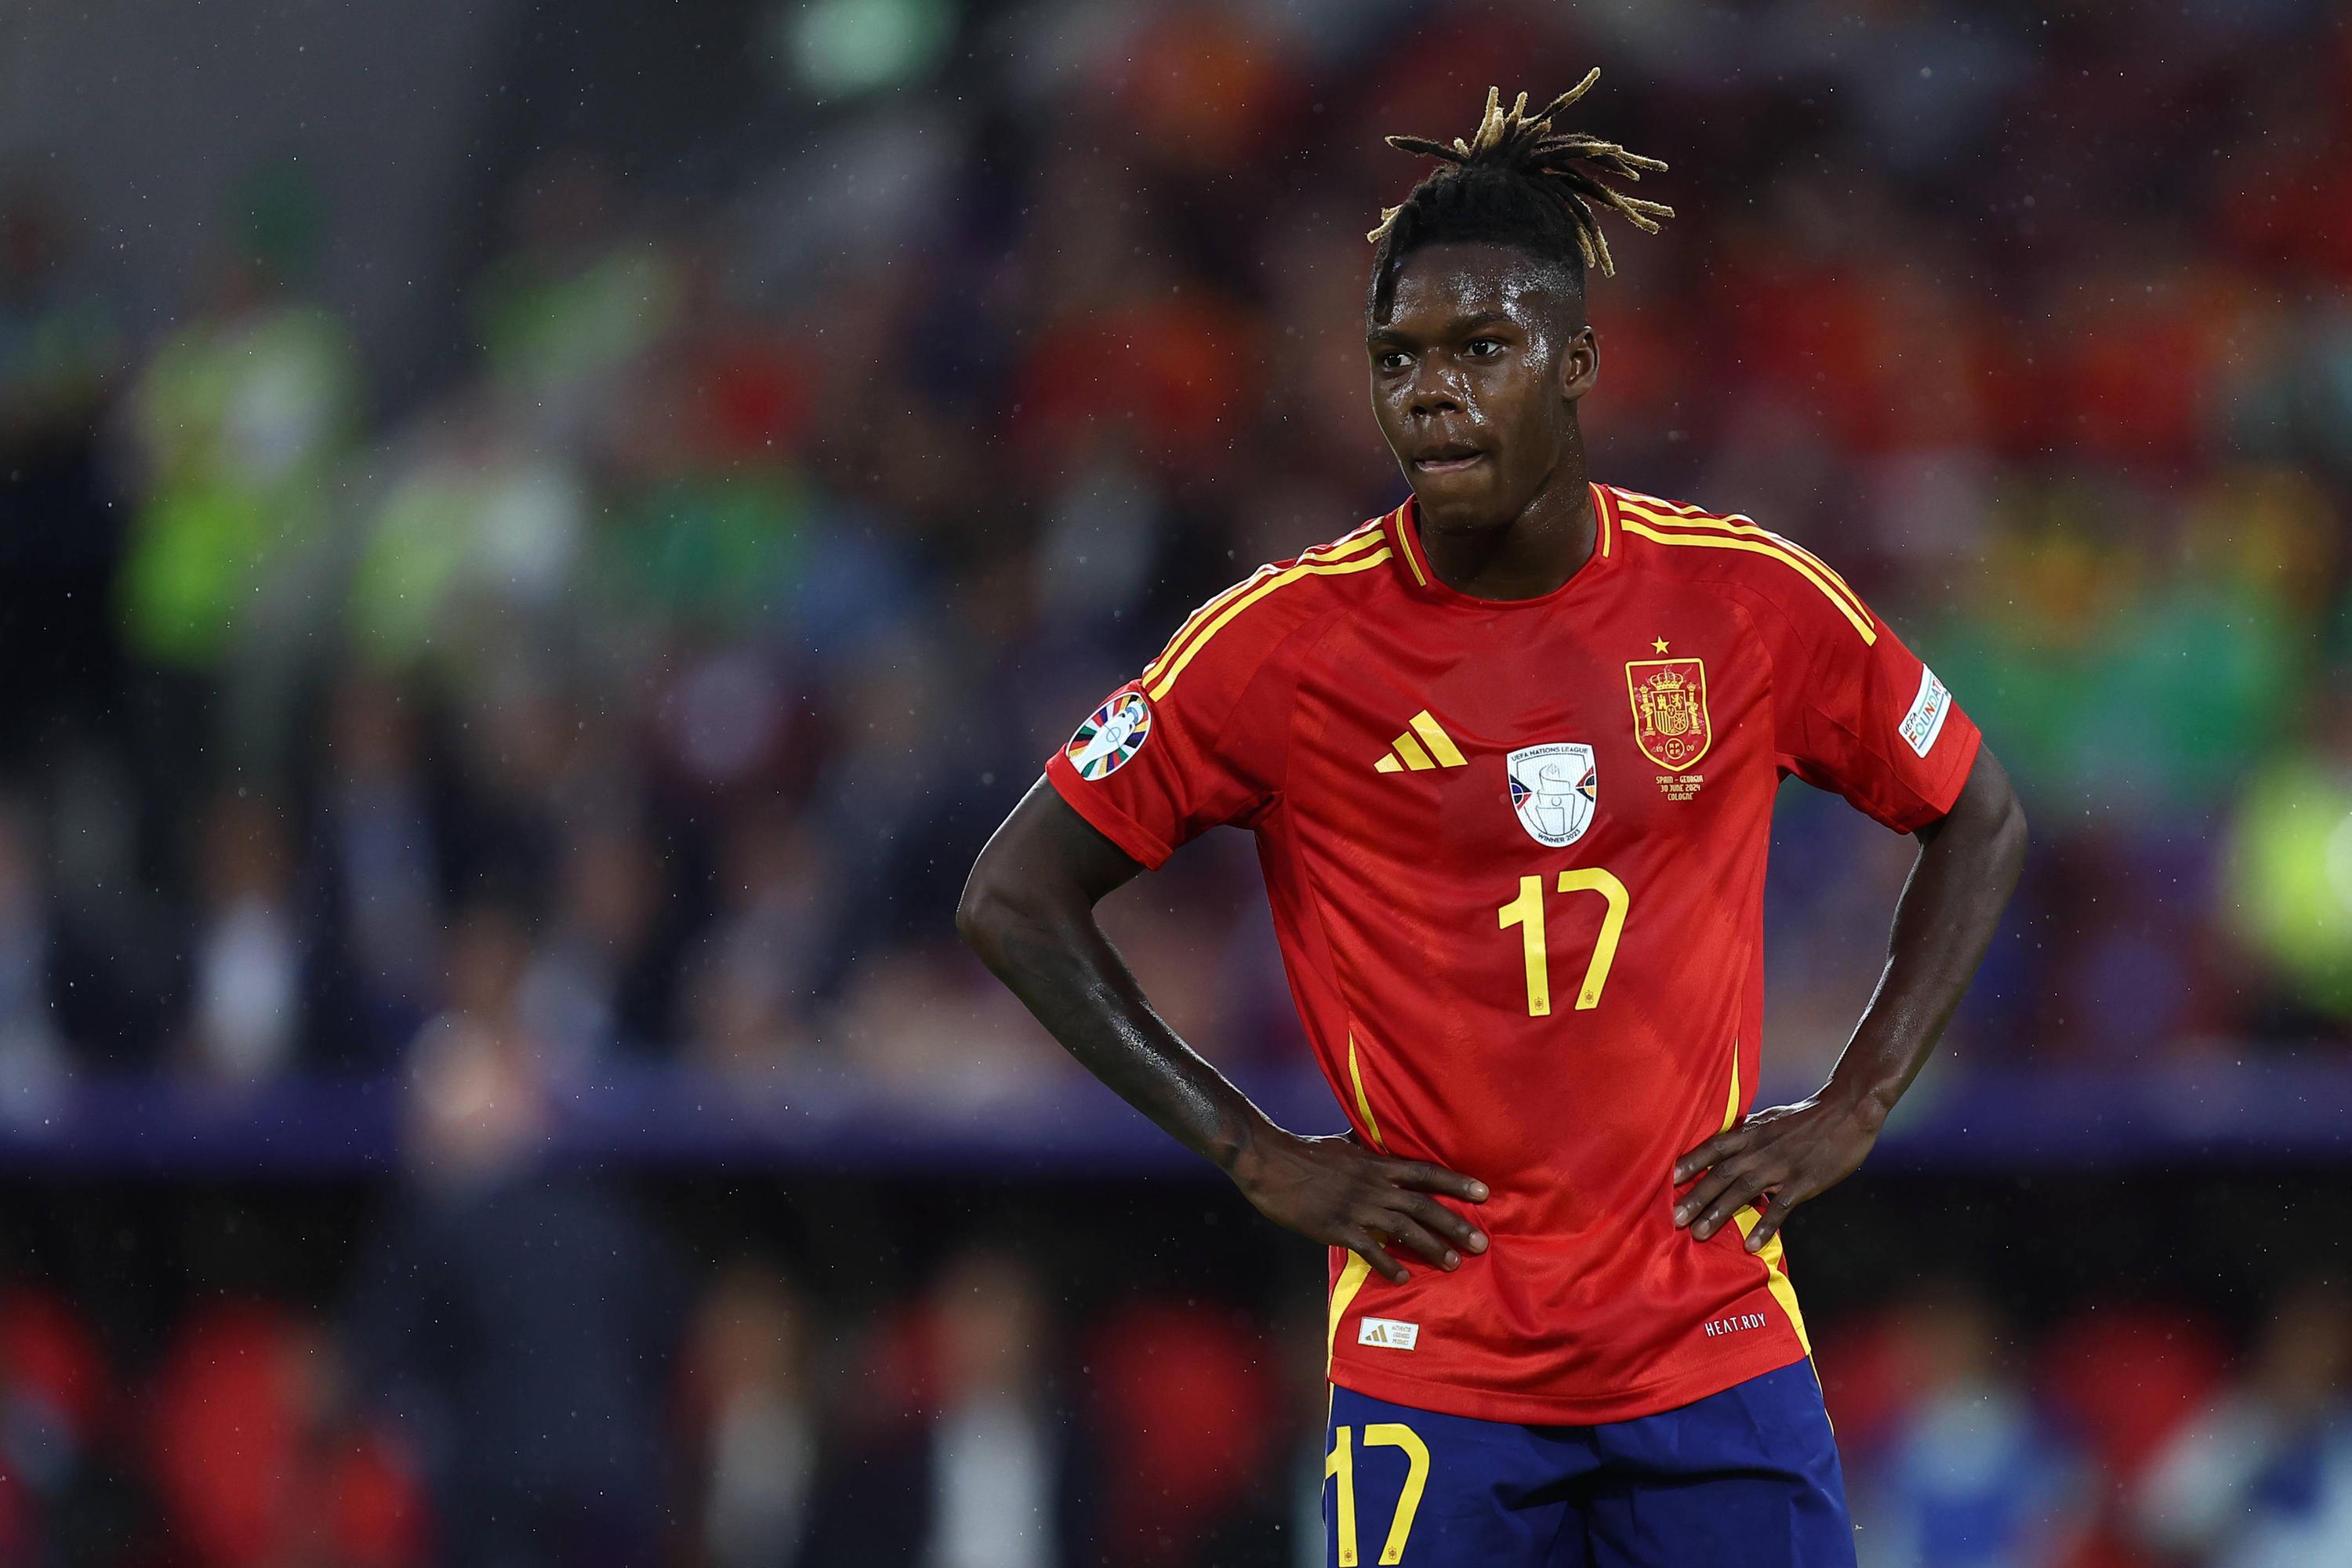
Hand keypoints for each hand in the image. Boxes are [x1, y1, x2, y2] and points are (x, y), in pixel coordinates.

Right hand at [1229, 1127, 1488, 1283]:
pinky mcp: (1336, 1227)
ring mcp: (1356, 1207)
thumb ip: (1365, 1149)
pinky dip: (1388, 1264)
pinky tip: (1403, 1279)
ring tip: (1451, 1263)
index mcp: (1376, 1163)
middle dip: (1454, 1224)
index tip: (1485, 1192)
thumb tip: (1376, 1142)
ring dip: (1430, 1248)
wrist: (1269, 1162)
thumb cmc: (1304, 1151)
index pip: (1425, 1172)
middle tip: (1480, 1243)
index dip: (1456, 1182)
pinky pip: (1369, 1249)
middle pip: (1423, 1205)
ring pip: (1403, 1229)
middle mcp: (1373, 1185)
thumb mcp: (1342, 1145)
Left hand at [1672, 1093, 1880, 1252]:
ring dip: (1719, 1213)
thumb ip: (1748, 1134)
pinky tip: (1751, 1244)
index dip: (1691, 1162)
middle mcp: (1759, 1149)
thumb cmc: (1808, 1117)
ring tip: (1699, 1233)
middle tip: (1675, 1219)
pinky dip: (1764, 1226)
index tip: (1670, 1178)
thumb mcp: (1770, 1119)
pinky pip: (1780, 1207)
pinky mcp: (1803, 1181)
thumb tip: (1726, 1143)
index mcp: (1751, 1133)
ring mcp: (1781, 1166)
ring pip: (1743, 1191)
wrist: (1847, 1111)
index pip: (1714, 1147)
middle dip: (1697, 1197)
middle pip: (1721, 1173)